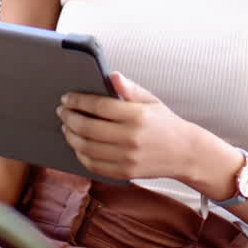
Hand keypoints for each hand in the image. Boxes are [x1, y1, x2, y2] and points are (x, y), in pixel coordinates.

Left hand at [58, 72, 199, 181]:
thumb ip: (130, 89)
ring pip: (86, 147)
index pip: (98, 106)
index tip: (67, 97)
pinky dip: (80, 154)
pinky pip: (93, 165)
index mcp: (137, 115)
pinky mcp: (125, 172)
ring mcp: (127, 158)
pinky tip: (77, 144)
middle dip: (69, 117)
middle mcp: (131, 138)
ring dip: (70, 135)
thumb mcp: (151, 100)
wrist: (185, 152)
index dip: (78, 101)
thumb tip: (112, 75)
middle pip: (87, 127)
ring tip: (66, 126)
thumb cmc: (165, 123)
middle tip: (62, 111)